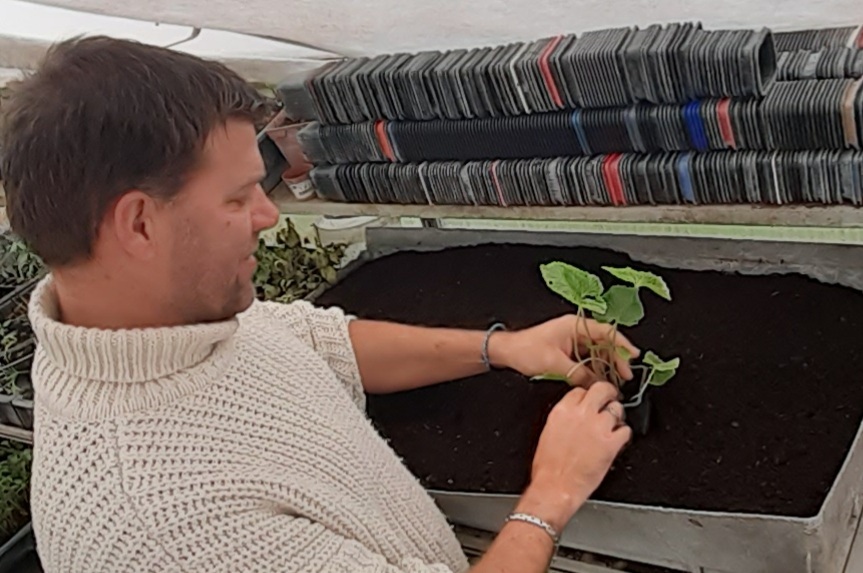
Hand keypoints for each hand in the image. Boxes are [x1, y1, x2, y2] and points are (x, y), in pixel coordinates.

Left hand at [488, 315, 639, 387]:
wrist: (506, 352)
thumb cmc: (526, 350)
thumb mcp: (555, 364)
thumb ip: (579, 374)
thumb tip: (596, 384)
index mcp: (574, 326)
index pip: (606, 332)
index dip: (622, 344)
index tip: (633, 355)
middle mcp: (575, 330)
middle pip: (604, 343)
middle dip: (616, 359)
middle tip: (626, 375)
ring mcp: (571, 340)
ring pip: (596, 352)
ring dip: (605, 365)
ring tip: (615, 380)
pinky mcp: (566, 349)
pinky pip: (586, 358)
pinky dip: (594, 368)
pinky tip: (599, 380)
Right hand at [515, 382, 631, 531]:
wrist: (554, 488)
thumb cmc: (548, 467)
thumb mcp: (548, 432)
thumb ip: (564, 418)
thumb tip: (575, 414)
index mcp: (562, 411)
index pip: (580, 391)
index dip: (588, 396)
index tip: (591, 401)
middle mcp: (581, 414)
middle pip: (602, 389)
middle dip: (608, 393)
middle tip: (611, 399)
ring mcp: (598, 427)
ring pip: (617, 409)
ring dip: (616, 416)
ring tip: (613, 426)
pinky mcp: (611, 443)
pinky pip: (626, 430)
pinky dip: (624, 435)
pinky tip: (617, 441)